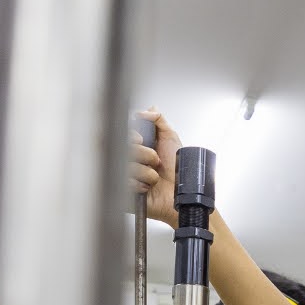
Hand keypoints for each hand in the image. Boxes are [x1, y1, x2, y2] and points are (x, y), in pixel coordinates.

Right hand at [129, 108, 181, 225]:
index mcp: (137, 146)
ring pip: (126, 166)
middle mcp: (129, 159)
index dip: (131, 136)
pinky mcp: (124, 192)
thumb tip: (148, 109)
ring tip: (155, 178)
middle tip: (156, 162)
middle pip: (124, 149)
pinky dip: (141, 185)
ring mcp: (124, 176)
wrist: (183, 195)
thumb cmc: (179, 171)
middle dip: (145, 155)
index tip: (141, 140)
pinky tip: (148, 188)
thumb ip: (159, 121)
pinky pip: (126, 183)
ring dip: (147, 173)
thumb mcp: (171, 140)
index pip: (121, 133)